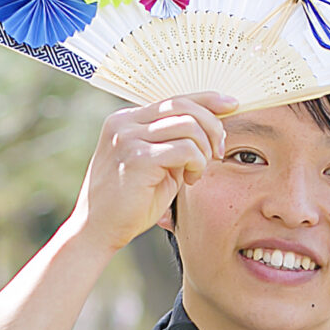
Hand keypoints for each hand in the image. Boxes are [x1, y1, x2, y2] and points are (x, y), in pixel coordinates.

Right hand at [68, 93, 235, 250]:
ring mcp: (127, 139)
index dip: (206, 99)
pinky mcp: (136, 159)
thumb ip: (176, 143)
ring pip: (188, 126)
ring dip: (204, 150)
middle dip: (212, 127)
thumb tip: (211, 126)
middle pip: (183, 107)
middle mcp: (124, 123)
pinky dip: (197, 163)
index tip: (231, 104)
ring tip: (197, 172)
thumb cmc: (130, 202)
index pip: (173, 99)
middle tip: (218, 153)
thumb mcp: (156, 164)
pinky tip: (190, 180)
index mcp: (127, 120)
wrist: (99, 230)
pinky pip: (184, 149)